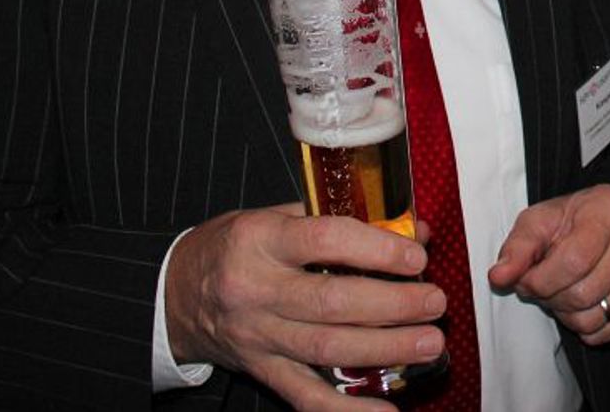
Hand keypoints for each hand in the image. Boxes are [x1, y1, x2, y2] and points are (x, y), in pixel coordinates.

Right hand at [165, 204, 445, 411]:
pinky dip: (348, 409)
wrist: (175, 293)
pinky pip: (306, 396)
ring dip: (384, 349)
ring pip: (325, 349)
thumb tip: (410, 231)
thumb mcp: (274, 216)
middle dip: (392, 305)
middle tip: (434, 302)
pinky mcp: (261, 370)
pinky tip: (386, 411)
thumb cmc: (234, 246)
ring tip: (428, 343)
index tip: (416, 255)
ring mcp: (258, 336)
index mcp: (260, 241)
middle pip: (331, 302)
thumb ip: (339, 220)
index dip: (375, 249)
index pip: (324, 240)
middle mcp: (256, 290)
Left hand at [489, 183, 609, 345]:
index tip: (527, 279)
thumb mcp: (540, 221)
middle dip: (550, 297)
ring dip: (565, 314)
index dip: (542, 280)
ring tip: (561, 292)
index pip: (575, 261)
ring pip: (593, 318)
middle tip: (543, 285)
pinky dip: (583, 326)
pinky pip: (605, 333)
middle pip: (583, 294)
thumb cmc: (574, 221)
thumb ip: (517, 248)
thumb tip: (499, 277)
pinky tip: (580, 302)